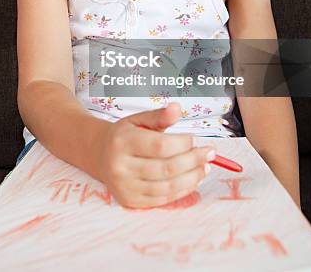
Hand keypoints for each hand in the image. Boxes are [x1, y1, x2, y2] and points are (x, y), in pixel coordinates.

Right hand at [95, 102, 215, 208]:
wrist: (100, 155)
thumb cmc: (125, 135)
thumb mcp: (139, 119)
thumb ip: (159, 115)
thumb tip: (178, 108)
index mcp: (123, 142)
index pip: (160, 145)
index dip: (183, 144)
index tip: (195, 139)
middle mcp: (121, 166)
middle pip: (167, 168)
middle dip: (194, 160)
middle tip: (210, 153)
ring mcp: (125, 187)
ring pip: (167, 187)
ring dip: (192, 178)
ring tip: (205, 167)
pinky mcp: (130, 201)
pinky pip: (163, 199)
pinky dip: (183, 190)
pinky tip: (193, 179)